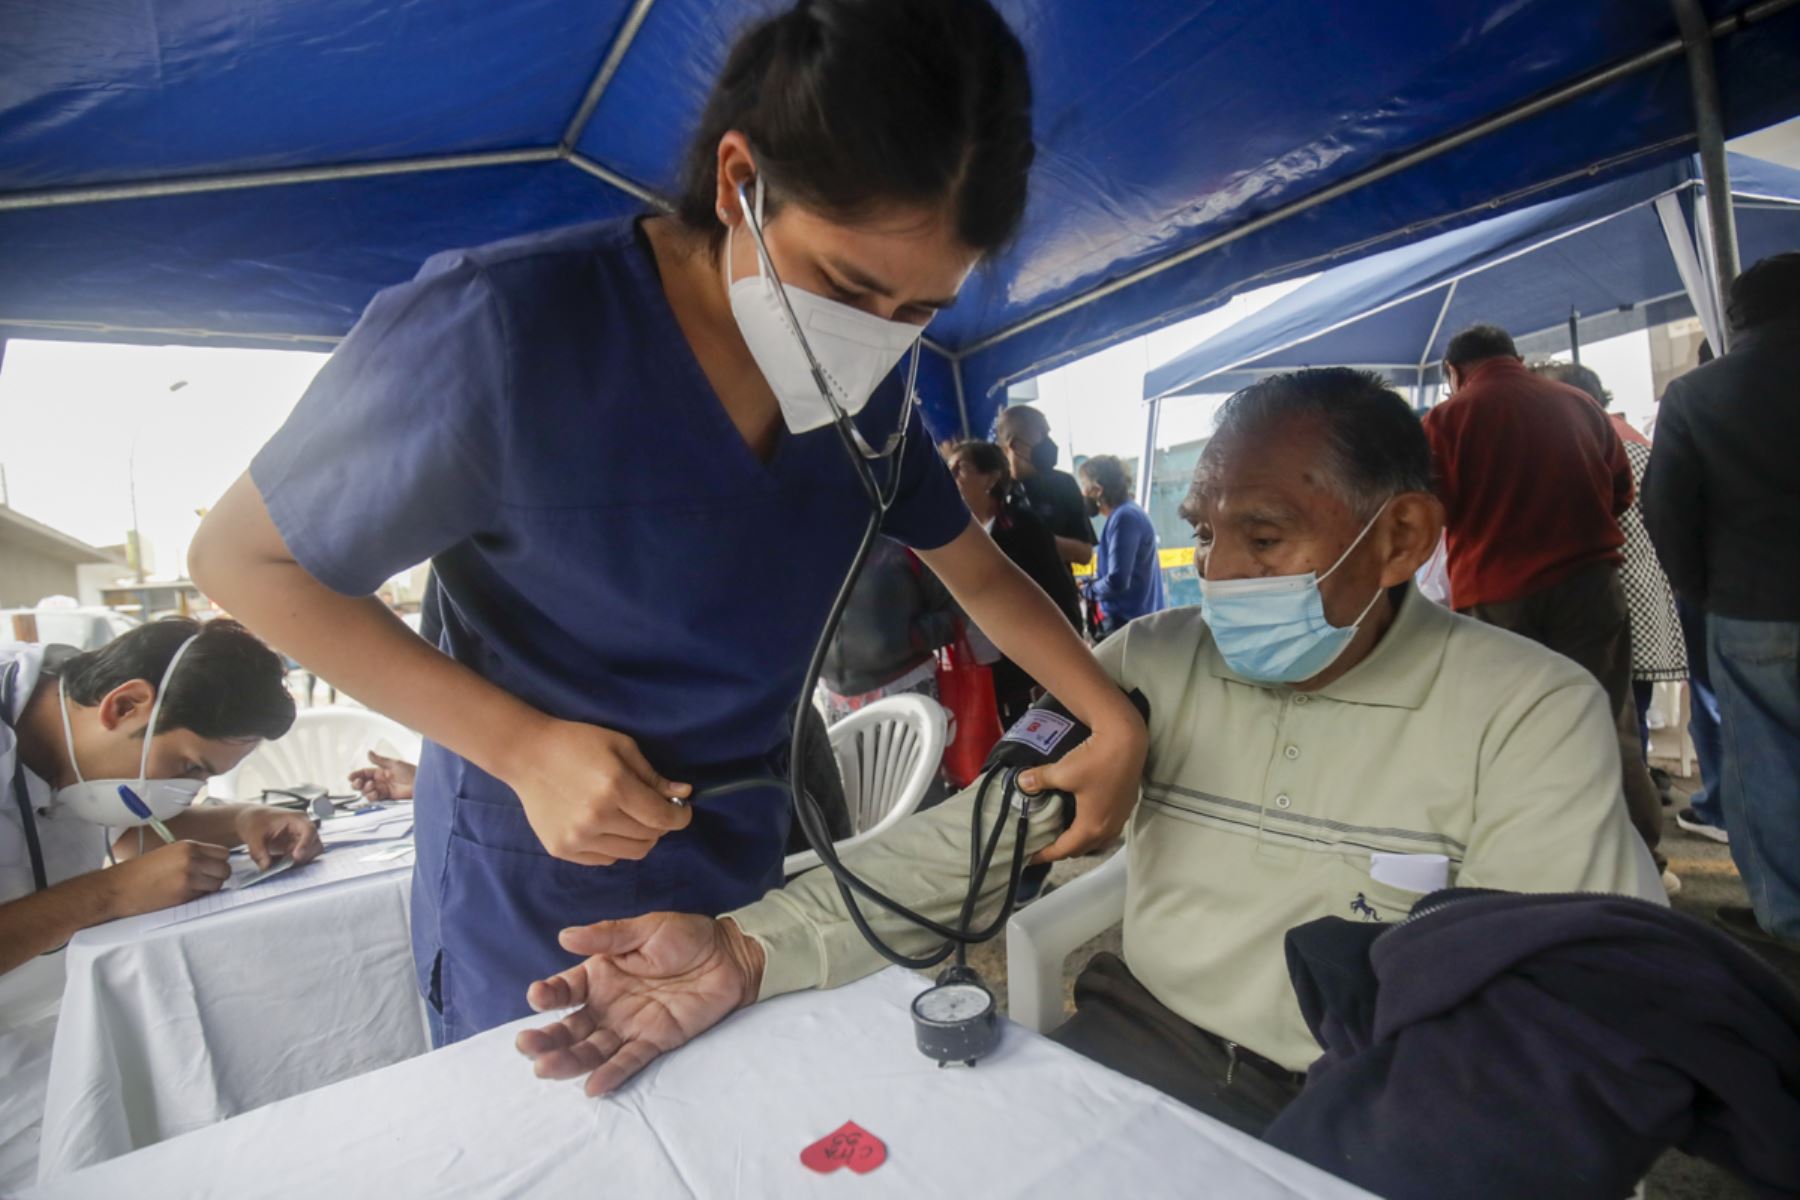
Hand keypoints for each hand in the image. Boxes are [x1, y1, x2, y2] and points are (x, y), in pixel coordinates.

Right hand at [104, 840, 232, 917]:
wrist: (117, 888)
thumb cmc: (139, 872)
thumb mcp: (168, 853)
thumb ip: (192, 855)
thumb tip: (213, 863)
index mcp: (188, 846)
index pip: (223, 853)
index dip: (219, 862)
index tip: (212, 868)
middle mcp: (192, 859)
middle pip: (225, 869)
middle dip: (217, 877)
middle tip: (204, 881)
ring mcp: (189, 878)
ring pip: (218, 885)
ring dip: (209, 889)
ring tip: (191, 888)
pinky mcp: (183, 895)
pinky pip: (203, 897)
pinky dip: (197, 898)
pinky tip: (182, 895)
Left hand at [233, 805, 323, 867]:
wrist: (251, 821)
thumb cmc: (254, 821)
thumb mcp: (252, 835)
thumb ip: (258, 852)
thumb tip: (266, 866)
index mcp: (296, 818)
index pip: (309, 830)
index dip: (306, 844)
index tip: (296, 857)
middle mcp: (303, 828)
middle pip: (315, 844)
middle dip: (304, 856)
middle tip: (287, 864)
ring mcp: (302, 838)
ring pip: (312, 853)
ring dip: (300, 861)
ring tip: (281, 864)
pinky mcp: (297, 848)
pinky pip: (303, 859)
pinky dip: (294, 864)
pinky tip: (280, 863)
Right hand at [349, 751, 416, 801]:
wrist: (421, 783)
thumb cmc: (411, 771)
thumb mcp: (394, 764)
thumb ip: (379, 760)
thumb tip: (368, 752)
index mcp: (381, 772)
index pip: (365, 773)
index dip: (357, 775)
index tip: (351, 776)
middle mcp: (380, 781)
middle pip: (363, 784)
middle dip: (357, 783)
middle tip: (358, 782)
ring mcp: (383, 790)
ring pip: (367, 792)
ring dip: (365, 789)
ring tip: (372, 786)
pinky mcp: (387, 798)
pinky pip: (375, 798)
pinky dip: (371, 796)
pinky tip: (374, 793)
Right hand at [505, 719, 692, 864]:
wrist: (527, 755)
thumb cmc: (577, 744)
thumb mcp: (621, 747)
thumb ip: (653, 776)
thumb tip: (684, 794)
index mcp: (614, 787)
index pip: (661, 818)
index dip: (680, 816)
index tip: (681, 811)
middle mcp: (596, 818)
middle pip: (649, 838)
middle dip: (660, 825)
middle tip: (653, 809)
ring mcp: (577, 837)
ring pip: (630, 853)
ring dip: (639, 838)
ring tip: (630, 817)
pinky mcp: (562, 849)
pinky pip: (606, 858)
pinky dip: (615, 845)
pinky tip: (606, 824)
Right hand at [516, 913, 763, 1095]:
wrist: (730, 955)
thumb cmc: (686, 937)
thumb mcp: (645, 929)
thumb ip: (608, 936)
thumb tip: (564, 936)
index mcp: (600, 974)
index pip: (566, 989)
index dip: (548, 995)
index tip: (536, 997)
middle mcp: (608, 1004)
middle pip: (571, 1027)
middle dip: (547, 1038)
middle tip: (526, 1046)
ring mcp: (629, 1026)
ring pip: (593, 1049)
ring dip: (570, 1061)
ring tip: (546, 1068)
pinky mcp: (654, 1041)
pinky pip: (629, 1061)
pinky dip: (612, 1074)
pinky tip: (593, 1086)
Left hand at [1020, 705, 1147, 864]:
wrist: (1127, 741)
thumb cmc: (1095, 760)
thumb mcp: (1062, 772)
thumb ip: (1039, 781)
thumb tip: (1022, 783)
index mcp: (1091, 826)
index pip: (1064, 850)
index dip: (1046, 855)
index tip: (1032, 857)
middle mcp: (1108, 827)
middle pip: (1082, 848)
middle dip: (1063, 850)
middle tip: (1045, 844)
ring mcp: (1120, 817)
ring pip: (1098, 840)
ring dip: (1081, 841)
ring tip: (1064, 833)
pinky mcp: (1126, 805)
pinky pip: (1108, 827)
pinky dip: (1094, 829)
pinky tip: (1085, 816)